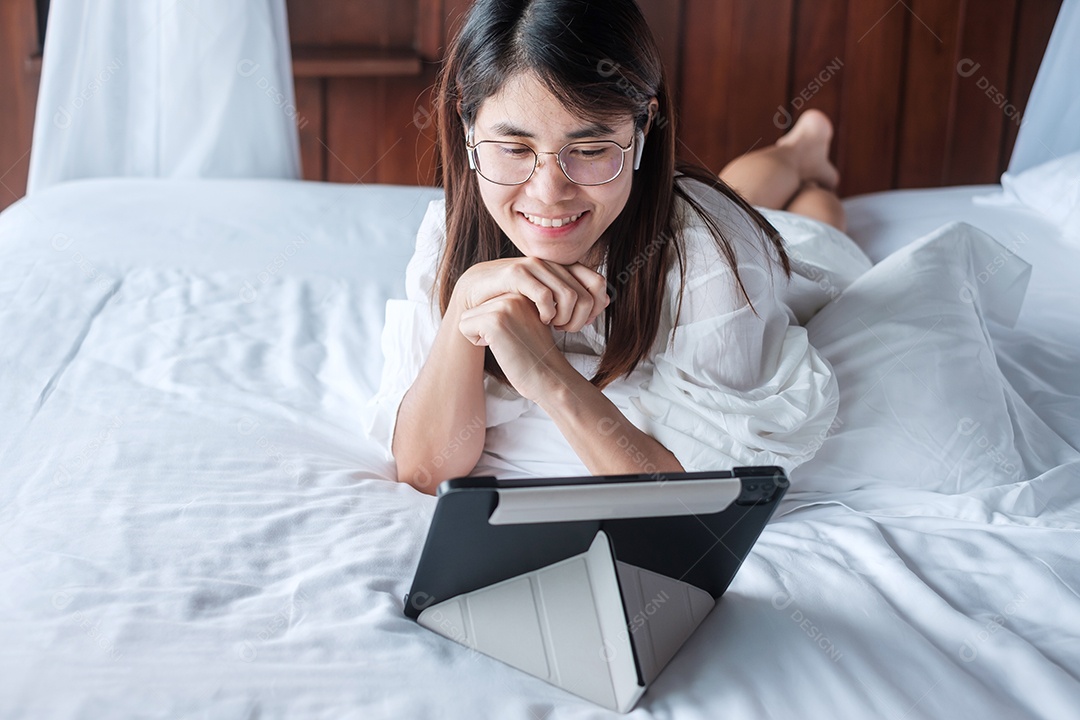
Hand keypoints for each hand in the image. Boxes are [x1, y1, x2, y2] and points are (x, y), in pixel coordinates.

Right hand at [451, 257, 609, 333]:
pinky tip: (541, 320)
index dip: (596, 307)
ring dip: (566, 318)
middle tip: (564, 329)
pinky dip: (548, 313)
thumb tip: (607, 300)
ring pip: (570, 296)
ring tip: (552, 325)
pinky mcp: (516, 274)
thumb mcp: (548, 301)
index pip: (598, 283)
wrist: (476, 292)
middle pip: (588, 295)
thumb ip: (576, 300)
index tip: (581, 323)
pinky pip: (545, 295)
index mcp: (562, 268)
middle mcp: (551, 263)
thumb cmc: (513, 299)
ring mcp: (534, 266)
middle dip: (580, 319)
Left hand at [457, 292, 572, 401]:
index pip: (485, 302)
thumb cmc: (535, 356)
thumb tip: (477, 306)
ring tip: (507, 344)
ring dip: (480, 335)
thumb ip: (507, 308)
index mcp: (522, 291)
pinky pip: (464, 326)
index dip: (494, 324)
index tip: (517, 334)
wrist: (550, 376)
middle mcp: (515, 293)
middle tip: (512, 341)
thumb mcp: (524, 322)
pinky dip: (476, 341)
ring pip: (467, 316)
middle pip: (474, 308)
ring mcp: (505, 305)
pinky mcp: (495, 320)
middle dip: (485, 328)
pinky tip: (501, 348)